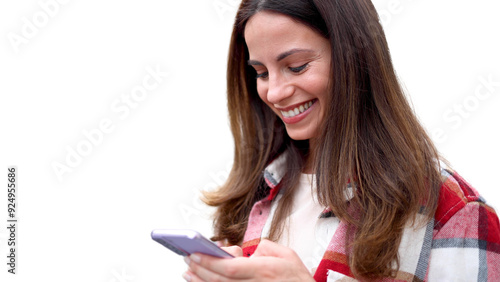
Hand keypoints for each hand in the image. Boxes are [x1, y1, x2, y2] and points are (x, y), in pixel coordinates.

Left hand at [183, 239, 314, 281]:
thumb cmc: (296, 279)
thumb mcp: (285, 254)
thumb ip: (264, 247)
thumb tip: (245, 250)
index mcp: (263, 272)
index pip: (229, 268)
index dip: (209, 262)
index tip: (194, 253)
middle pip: (219, 281)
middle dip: (200, 269)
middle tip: (187, 258)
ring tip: (188, 272)